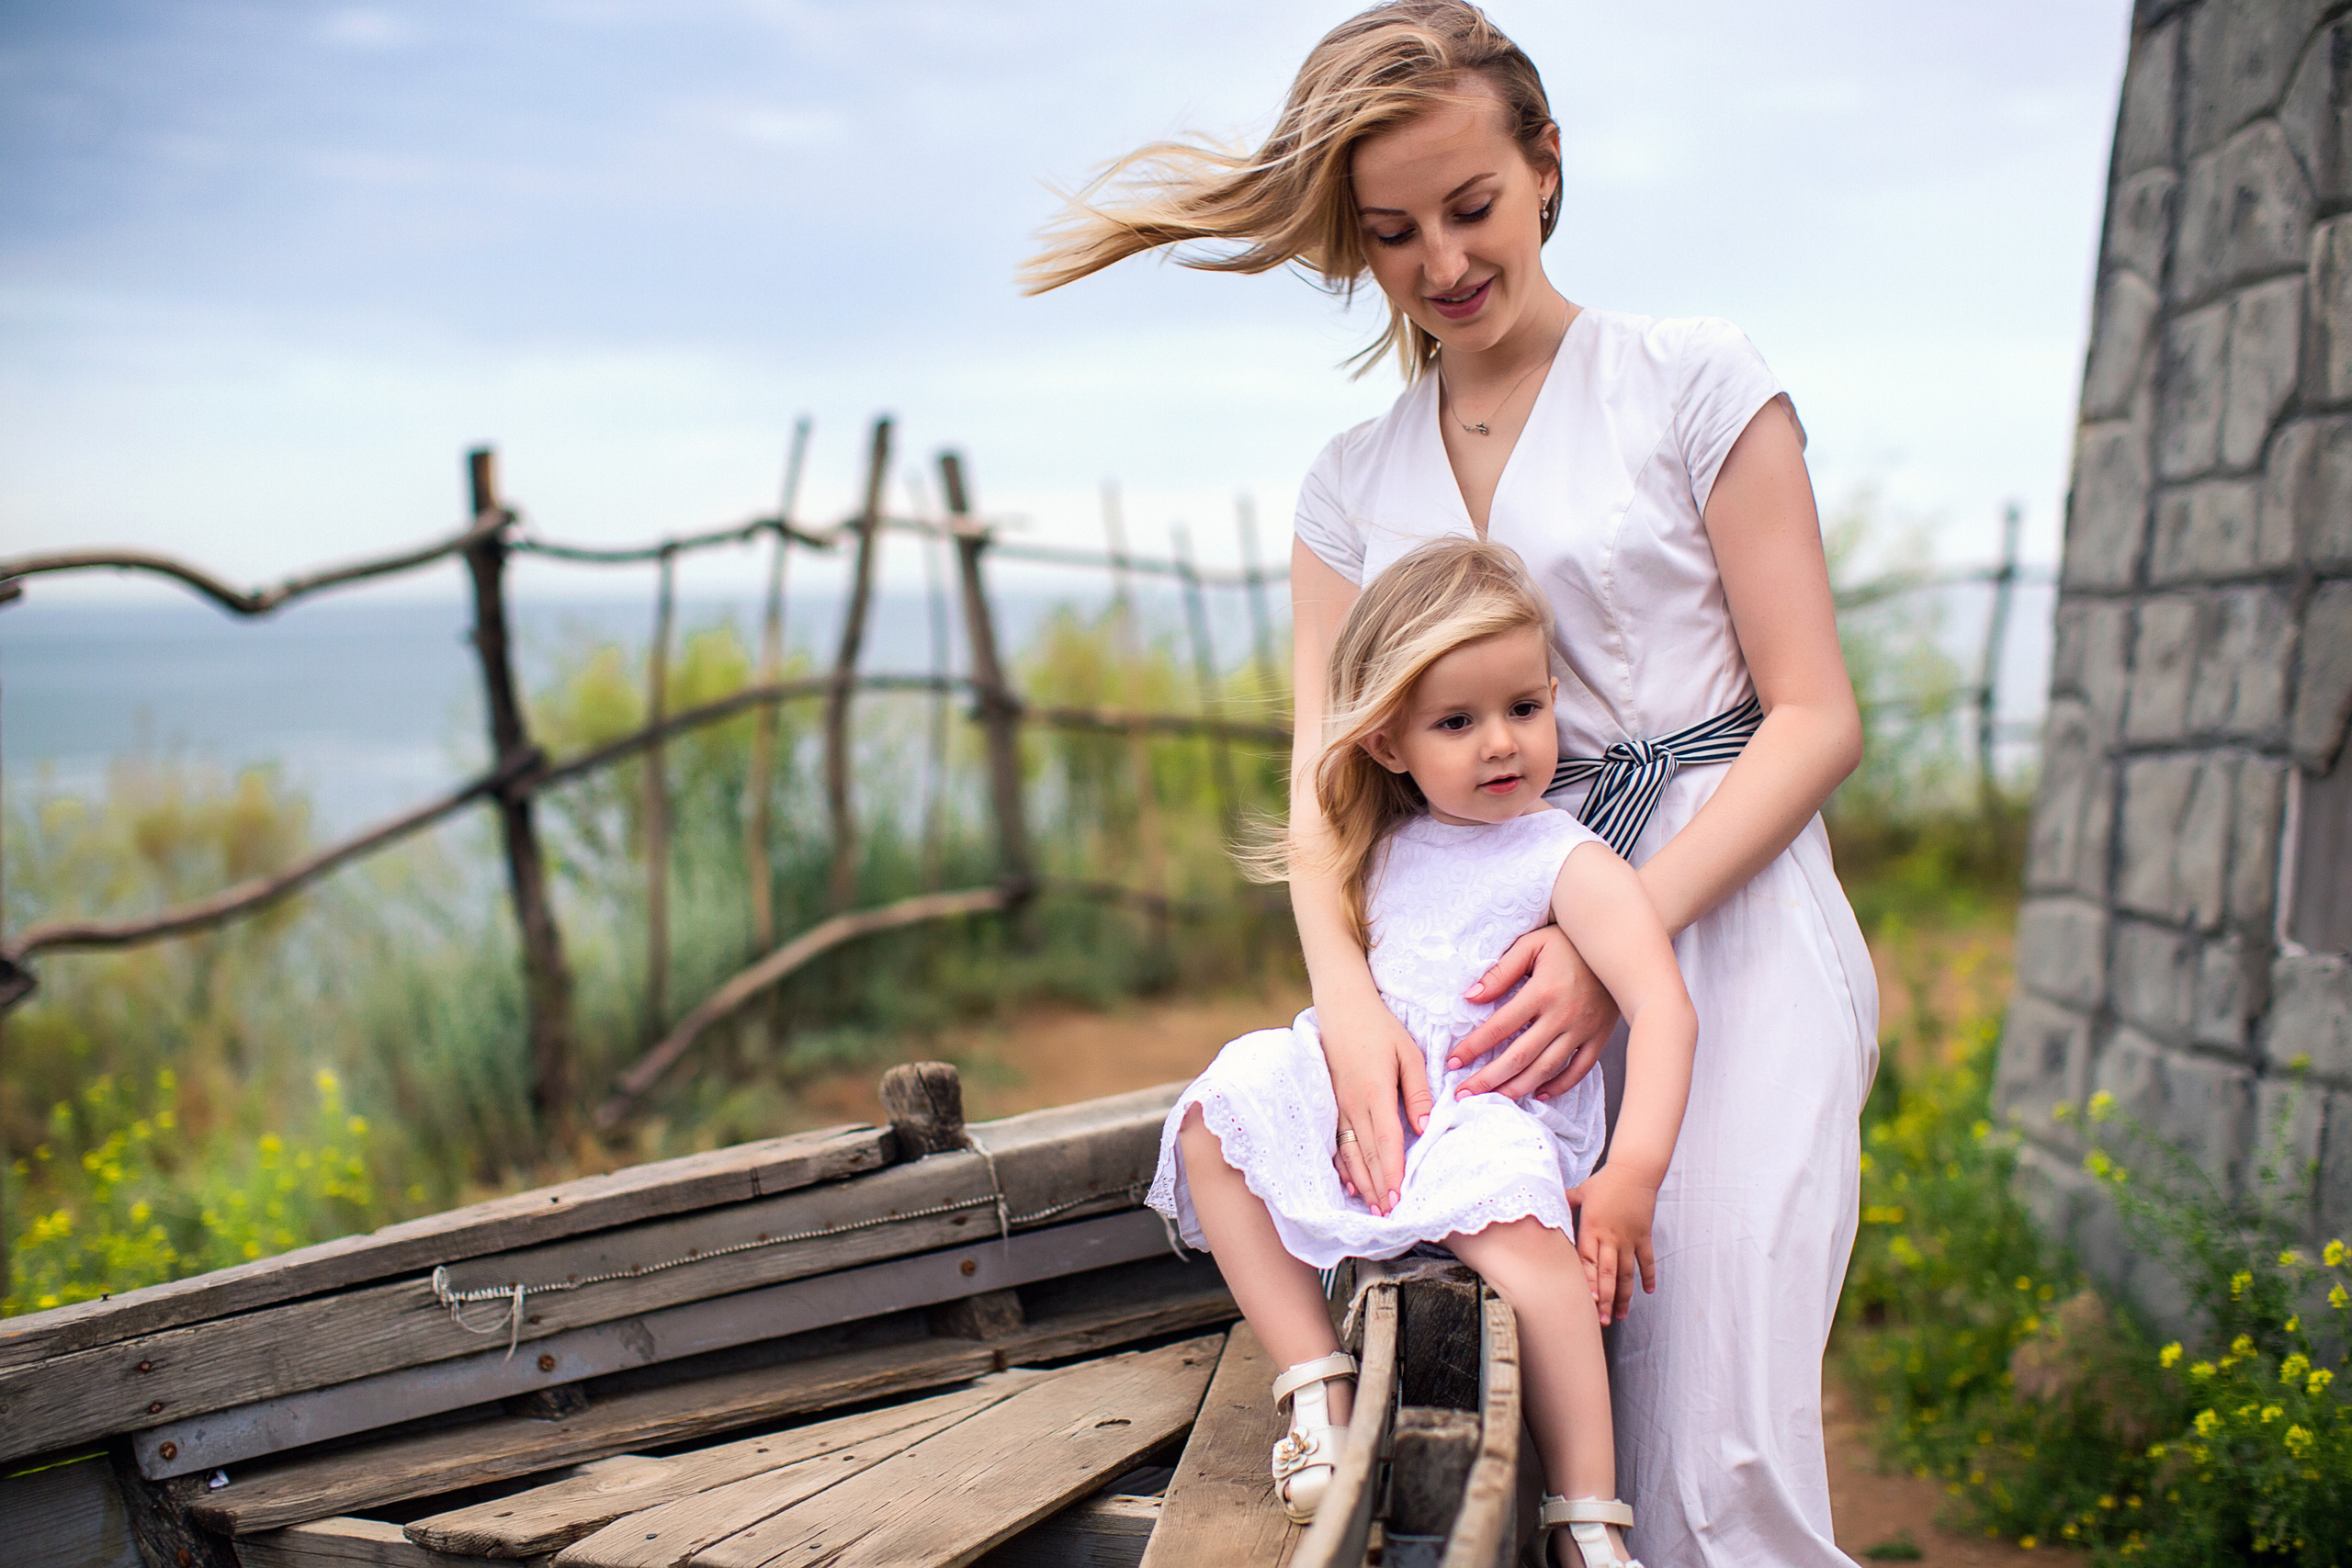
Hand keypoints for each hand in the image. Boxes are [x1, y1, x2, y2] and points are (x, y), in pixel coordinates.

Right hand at [1318, 988, 1432, 1217]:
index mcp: (1374, 1091)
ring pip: (1350, 1152)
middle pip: (1367, 1153)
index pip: (1386, 1141)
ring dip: (1361, 1181)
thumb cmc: (1380, 1026)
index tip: (1398, 1198)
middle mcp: (1353, 1103)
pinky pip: (1338, 1141)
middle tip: (1389, 1216)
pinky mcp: (1333, 1102)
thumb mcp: (1408, 1052)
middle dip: (1378, 1186)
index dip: (1392, 1172)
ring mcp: (1339, 1104)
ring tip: (1372, 1207)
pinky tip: (1349, 1183)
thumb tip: (1425, 1128)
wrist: (1341, 1006)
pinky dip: (1344, 1165)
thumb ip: (1416, 1091)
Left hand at [1448, 926, 1621, 1100]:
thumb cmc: (1568, 941)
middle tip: (1464, 1094)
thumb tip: (1471, 997)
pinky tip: (1537, 1093)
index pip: (1500, 1026)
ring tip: (1494, 1098)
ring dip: (1517, 1087)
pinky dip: (1559, 1085)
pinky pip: (1579, 1069)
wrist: (1618, 945)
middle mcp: (1563, 1016)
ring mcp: (1583, 1030)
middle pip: (1520, 1056)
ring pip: (1546, 1068)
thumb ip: (1501, 971)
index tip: (1453, 1061)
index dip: (1474, 1046)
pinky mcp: (1599, 1037)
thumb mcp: (1532, 945)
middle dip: (1489, 1078)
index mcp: (1543, 992)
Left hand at [1564, 1164, 1660, 1325]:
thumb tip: (1542, 1214)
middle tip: (1602, 1322)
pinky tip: (1649, 1293)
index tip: (1587, 1302)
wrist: (1635, 1171)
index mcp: (1593, 1228)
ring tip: (1621, 1317)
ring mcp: (1630, 1239)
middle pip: (1608, 1273)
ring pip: (1628, 1273)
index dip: (1587, 1282)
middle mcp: (1612, 1237)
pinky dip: (1649, 1276)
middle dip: (1605, 1299)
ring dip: (1625, 1296)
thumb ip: (1562, 1206)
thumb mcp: (1579, 1192)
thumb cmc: (1603, 1182)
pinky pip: (1647, 1260)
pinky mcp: (1644, 1236)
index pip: (1588, 1260)